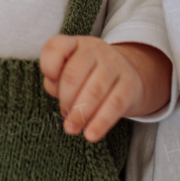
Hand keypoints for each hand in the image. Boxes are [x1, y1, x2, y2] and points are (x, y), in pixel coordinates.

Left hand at [40, 37, 159, 142]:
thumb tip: (65, 110)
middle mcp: (94, 49)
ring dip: (80, 114)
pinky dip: (100, 122)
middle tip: (66, 116)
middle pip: (73, 74)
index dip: (48, 67)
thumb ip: (57, 84)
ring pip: (94, 90)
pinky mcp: (131, 84)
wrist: (126, 75)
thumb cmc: (87, 76)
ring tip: (73, 128)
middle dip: (66, 100)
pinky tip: (91, 135)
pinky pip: (114, 104)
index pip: (55, 47)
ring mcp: (114, 64)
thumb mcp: (68, 73)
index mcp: (74, 44)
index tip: (52, 82)